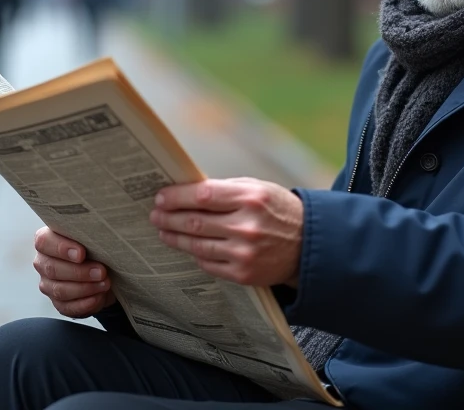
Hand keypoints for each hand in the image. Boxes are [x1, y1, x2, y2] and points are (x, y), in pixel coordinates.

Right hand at [32, 227, 115, 317]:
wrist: (106, 270)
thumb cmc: (96, 247)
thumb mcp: (93, 238)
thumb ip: (89, 235)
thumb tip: (101, 234)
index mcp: (47, 240)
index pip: (44, 242)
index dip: (61, 248)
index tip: (82, 254)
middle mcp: (43, 262)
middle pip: (52, 269)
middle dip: (79, 272)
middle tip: (101, 271)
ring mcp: (48, 284)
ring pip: (60, 290)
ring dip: (85, 288)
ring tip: (105, 283)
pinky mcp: (58, 303)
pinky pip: (67, 307)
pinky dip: (85, 303)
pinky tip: (98, 297)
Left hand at [150, 178, 303, 287]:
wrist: (308, 244)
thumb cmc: (279, 211)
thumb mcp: (258, 189)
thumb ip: (226, 190)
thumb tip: (188, 191)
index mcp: (251, 198)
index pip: (203, 195)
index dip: (177, 197)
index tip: (161, 197)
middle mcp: (247, 226)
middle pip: (195, 221)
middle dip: (169, 217)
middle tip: (155, 215)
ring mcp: (244, 252)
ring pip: (197, 245)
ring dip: (175, 237)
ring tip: (163, 231)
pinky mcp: (243, 273)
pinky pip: (208, 263)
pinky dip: (195, 253)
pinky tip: (187, 246)